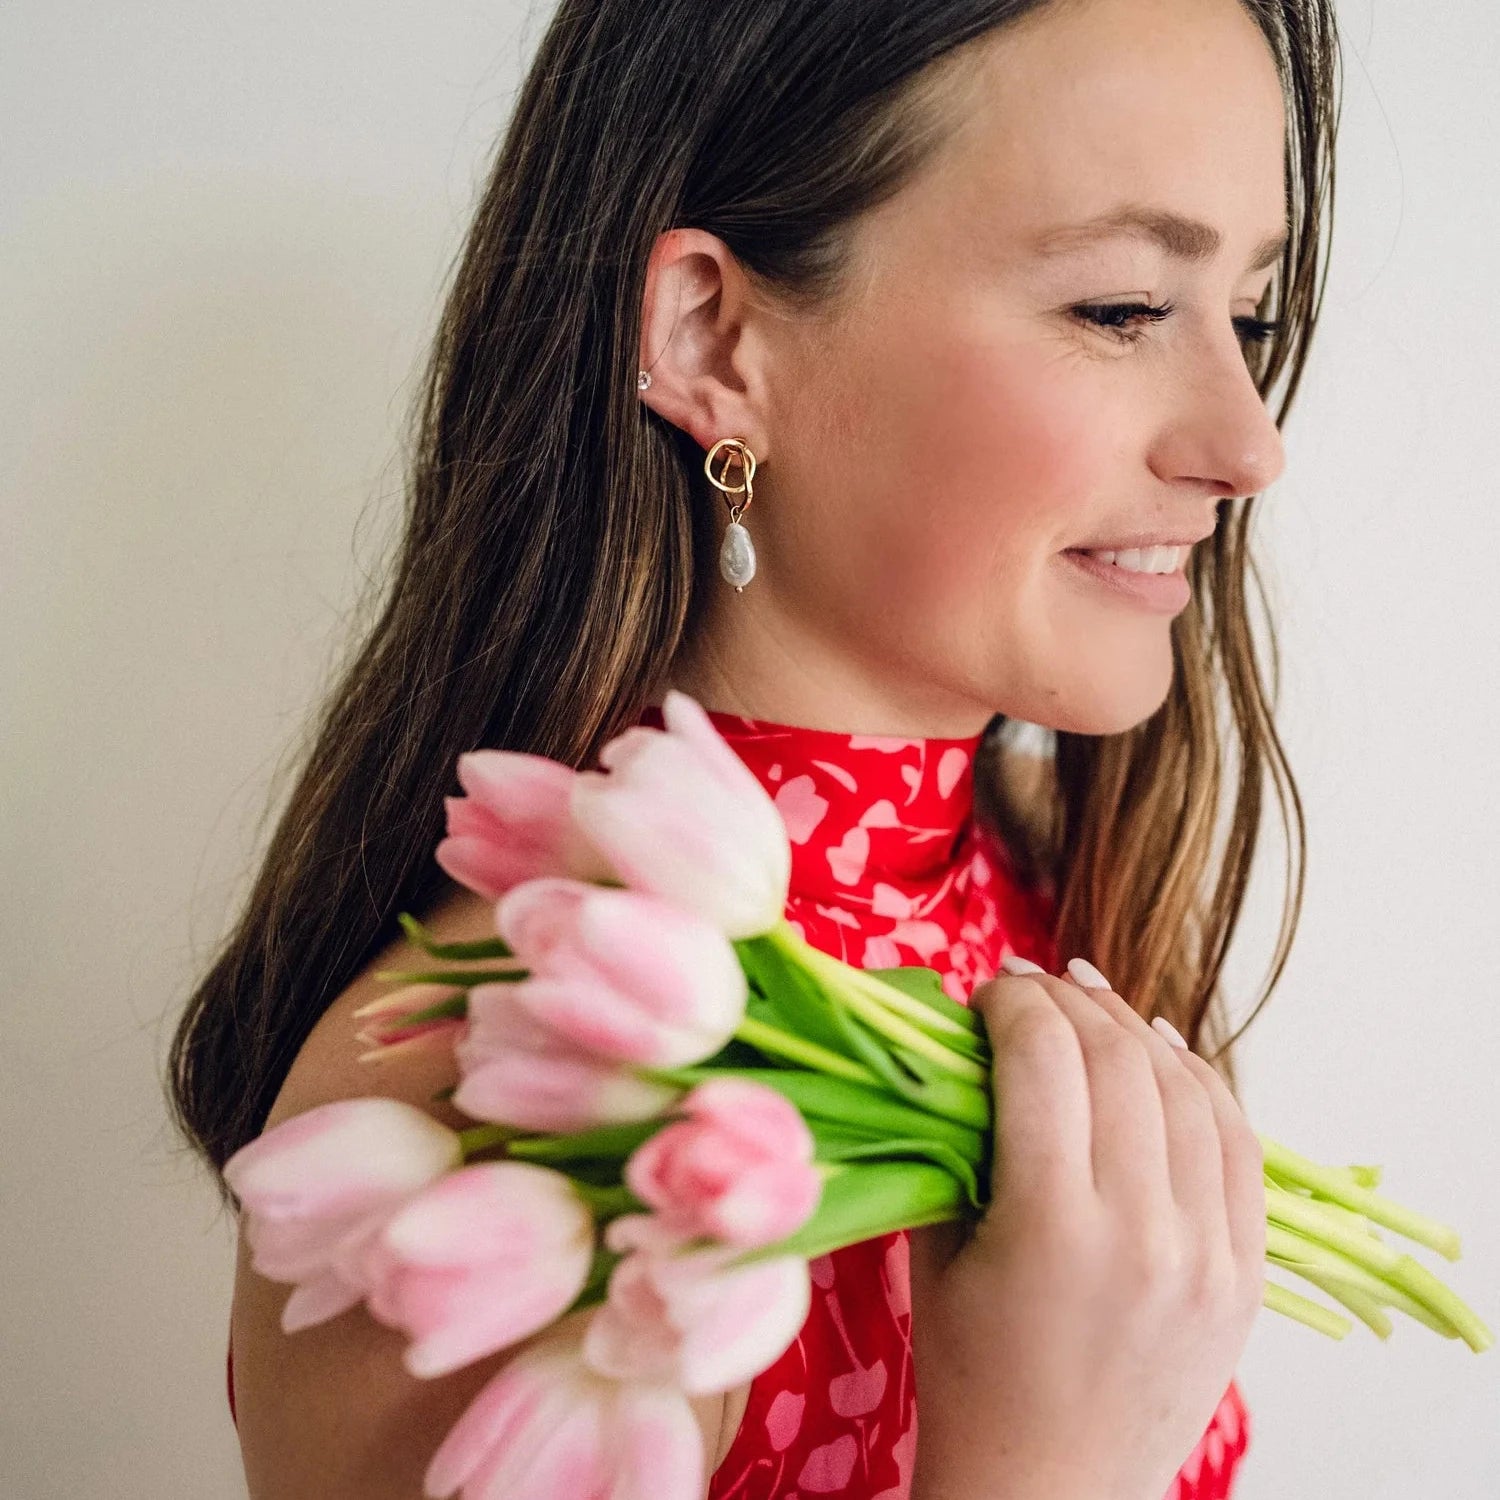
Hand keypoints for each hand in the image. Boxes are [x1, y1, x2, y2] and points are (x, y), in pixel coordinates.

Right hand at [908, 957, 1264, 1499]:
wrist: (1048, 1491)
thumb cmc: (968, 1375)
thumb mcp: (938, 1251)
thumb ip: (953, 1141)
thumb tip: (970, 1041)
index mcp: (1052, 1229)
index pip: (1043, 1059)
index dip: (1012, 1002)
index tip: (987, 990)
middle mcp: (1145, 1234)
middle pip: (1118, 1061)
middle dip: (1068, 1003)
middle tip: (1032, 986)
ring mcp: (1210, 1255)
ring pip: (1186, 1090)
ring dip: (1134, 1030)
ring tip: (1092, 1005)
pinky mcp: (1246, 1275)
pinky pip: (1238, 1145)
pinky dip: (1200, 1083)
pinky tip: (1163, 1051)